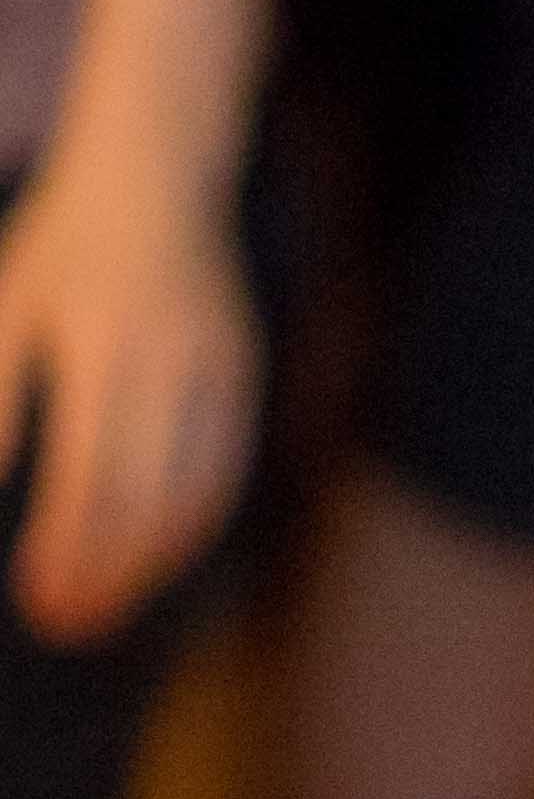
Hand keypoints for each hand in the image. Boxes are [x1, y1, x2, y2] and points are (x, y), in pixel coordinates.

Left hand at [0, 136, 261, 641]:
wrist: (155, 173)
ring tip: (107, 608)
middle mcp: (171, 357)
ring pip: (198, 491)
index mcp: (101, 343)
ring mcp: (218, 364)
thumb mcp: (8, 310)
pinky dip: (197, 523)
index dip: (66, 548)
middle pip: (148, 497)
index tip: (35, 599)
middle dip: (107, 574)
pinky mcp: (245, 368)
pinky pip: (229, 465)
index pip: (91, 475)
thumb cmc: (63, 245)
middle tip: (68, 626)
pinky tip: (160, 556)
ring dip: (153, 563)